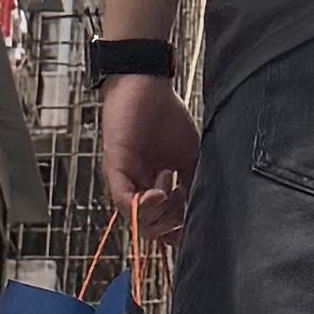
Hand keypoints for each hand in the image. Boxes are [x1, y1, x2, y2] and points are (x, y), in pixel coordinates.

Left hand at [100, 75, 198, 240]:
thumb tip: (198, 209)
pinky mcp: (115, 167)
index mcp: (153, 184)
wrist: (146, 83)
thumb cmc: (164, 113)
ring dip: (157, 217)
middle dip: (168, 225)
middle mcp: (136, 185)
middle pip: (147, 227)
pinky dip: (141, 206)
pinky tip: (159, 194)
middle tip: (182, 207)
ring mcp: (124, 178)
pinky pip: (122, 200)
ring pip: (134, 219)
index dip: (175, 230)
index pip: (161, 221)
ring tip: (171, 197)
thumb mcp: (189, 155)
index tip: (189, 227)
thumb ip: (192, 183)